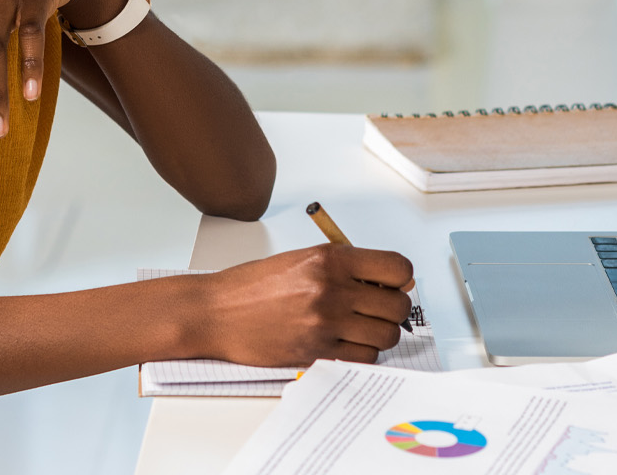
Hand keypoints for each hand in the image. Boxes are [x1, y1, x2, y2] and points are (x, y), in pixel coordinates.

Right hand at [187, 245, 414, 366]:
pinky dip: (362, 354)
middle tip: (378, 310)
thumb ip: (344, 266)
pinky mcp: (316, 351)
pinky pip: (363, 358)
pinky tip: (346, 344)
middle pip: (397, 306)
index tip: (393, 285)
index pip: (397, 268)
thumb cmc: (252, 286)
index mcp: (330, 258)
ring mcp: (325, 322)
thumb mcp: (301, 259)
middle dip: (393, 310)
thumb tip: (386, 281)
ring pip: (385, 336)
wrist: (215, 311)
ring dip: (379, 334)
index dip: (401, 279)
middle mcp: (331, 289)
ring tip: (360, 328)